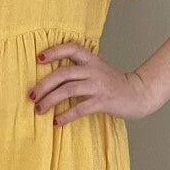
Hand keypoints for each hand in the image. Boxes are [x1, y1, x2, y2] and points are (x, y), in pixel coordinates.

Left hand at [29, 41, 157, 123]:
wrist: (138, 93)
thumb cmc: (113, 83)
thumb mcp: (97, 69)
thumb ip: (79, 69)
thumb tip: (51, 77)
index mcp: (91, 60)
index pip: (71, 48)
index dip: (54, 51)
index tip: (38, 59)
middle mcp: (94, 70)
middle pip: (63, 73)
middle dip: (44, 85)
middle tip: (31, 96)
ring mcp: (98, 85)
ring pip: (68, 90)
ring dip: (50, 100)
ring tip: (39, 110)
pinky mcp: (103, 101)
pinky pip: (80, 108)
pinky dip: (66, 116)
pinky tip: (56, 122)